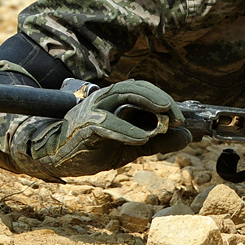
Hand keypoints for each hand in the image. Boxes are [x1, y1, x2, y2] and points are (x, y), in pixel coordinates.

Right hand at [26, 79, 191, 176]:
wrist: (58, 157)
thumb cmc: (94, 146)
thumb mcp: (131, 145)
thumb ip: (158, 141)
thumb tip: (187, 137)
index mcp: (117, 100)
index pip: (144, 90)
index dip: (164, 100)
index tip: (181, 119)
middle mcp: (106, 98)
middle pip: (136, 88)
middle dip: (160, 99)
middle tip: (177, 117)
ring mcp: (94, 109)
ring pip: (122, 96)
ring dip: (147, 105)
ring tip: (166, 120)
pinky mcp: (85, 125)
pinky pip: (107, 123)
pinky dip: (126, 130)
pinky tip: (142, 139)